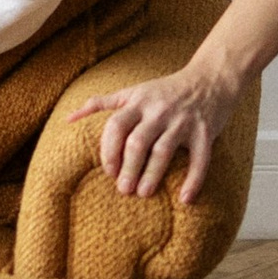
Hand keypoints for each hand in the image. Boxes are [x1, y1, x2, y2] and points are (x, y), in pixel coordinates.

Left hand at [81, 57, 241, 206]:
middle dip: (128, 168)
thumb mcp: (132, 91)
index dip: (109, 150)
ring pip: (163, 151)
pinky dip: (194, 180)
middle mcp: (159, 111)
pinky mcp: (205, 132)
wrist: (209, 79)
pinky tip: (185, 199)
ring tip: (143, 194)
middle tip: (123, 190)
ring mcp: (183, 121)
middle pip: (137, 142)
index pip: (116, 127)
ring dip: (152, 175)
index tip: (108, 171)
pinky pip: (200, 159)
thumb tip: (68, 118)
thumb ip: (101, 103)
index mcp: (138, 102)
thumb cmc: (164, 90)